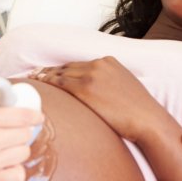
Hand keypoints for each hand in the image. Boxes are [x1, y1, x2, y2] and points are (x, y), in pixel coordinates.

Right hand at [0, 95, 43, 180]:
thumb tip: (7, 92)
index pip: (24, 116)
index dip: (35, 116)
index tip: (37, 118)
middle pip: (25, 135)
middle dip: (21, 133)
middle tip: (13, 134)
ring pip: (23, 154)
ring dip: (17, 150)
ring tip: (5, 149)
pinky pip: (17, 176)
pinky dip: (15, 171)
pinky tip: (5, 165)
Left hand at [30, 57, 171, 141]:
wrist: (146, 119)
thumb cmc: (139, 109)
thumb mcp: (126, 85)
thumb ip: (110, 81)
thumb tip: (99, 90)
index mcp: (109, 62)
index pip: (80, 63)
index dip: (64, 68)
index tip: (53, 72)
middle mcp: (98, 64)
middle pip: (68, 66)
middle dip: (52, 71)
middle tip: (38, 74)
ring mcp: (90, 75)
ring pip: (61, 73)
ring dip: (46, 76)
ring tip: (34, 79)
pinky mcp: (84, 89)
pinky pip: (59, 83)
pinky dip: (47, 82)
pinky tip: (39, 85)